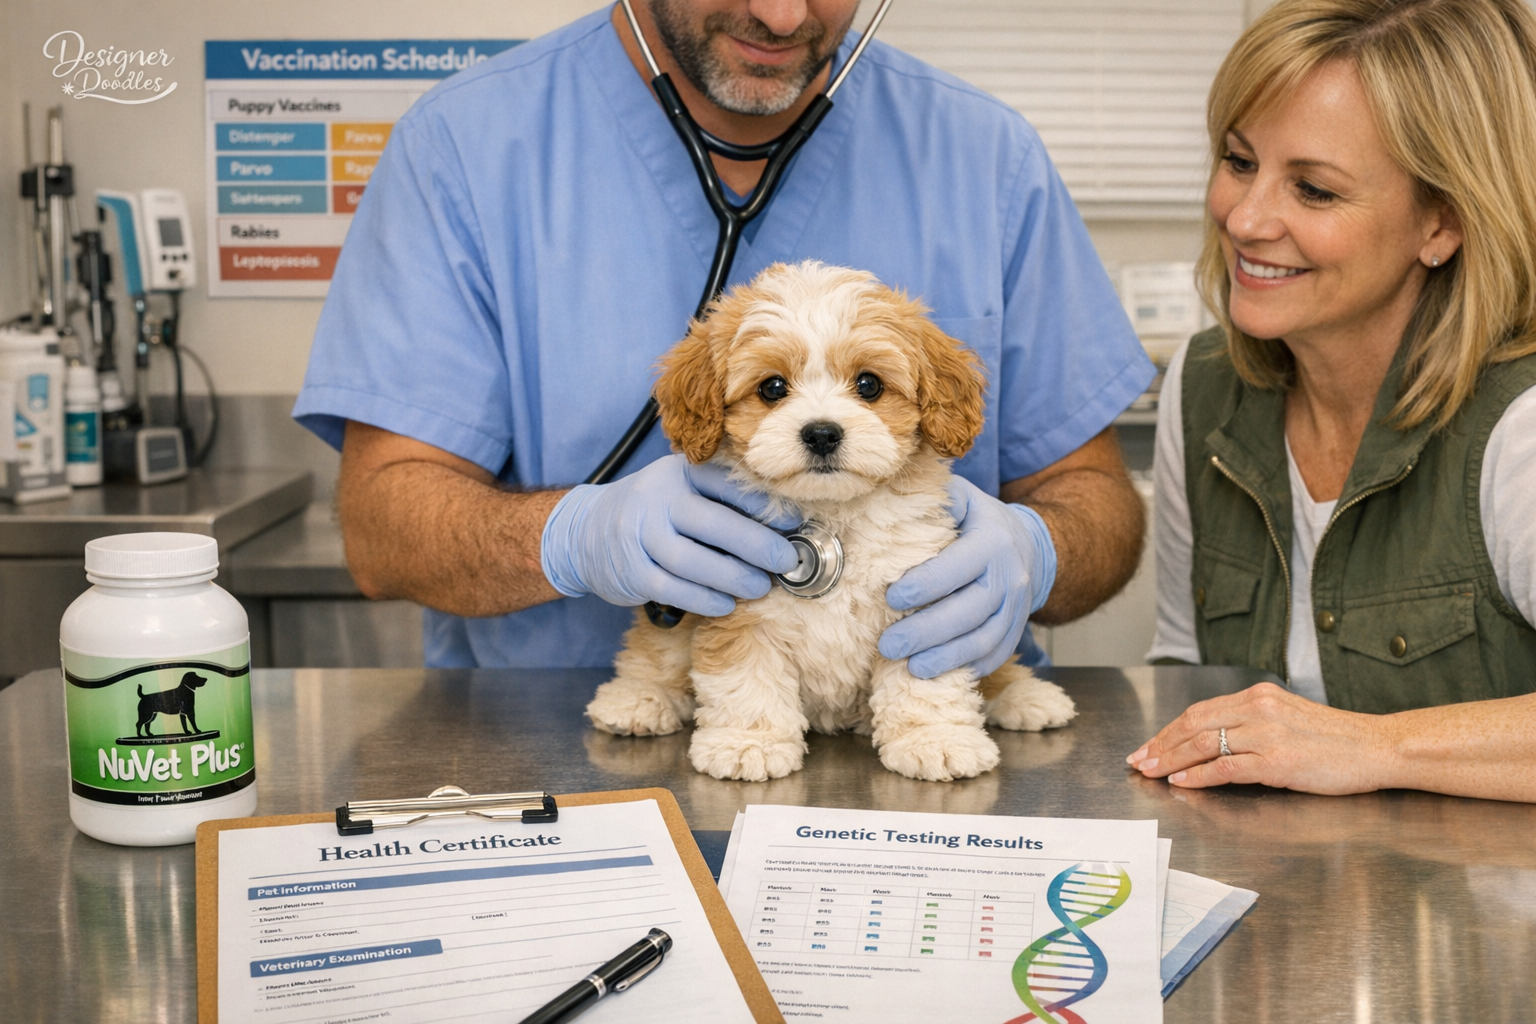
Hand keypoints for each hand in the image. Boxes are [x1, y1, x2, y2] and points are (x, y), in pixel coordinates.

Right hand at [541, 455, 798, 615]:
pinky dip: (704, 599)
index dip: (763, 503)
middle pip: (713, 522)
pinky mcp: (630, 570)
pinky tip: (726, 604)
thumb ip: (722, 498)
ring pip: (692, 560)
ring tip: (761, 586)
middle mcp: (656, 498)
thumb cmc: (655, 511)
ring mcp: (639, 534)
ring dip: (733, 577)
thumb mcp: (682, 488)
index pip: (725, 483)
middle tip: (787, 561)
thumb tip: (785, 524)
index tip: (795, 522)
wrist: (587, 531)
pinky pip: (672, 588)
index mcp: (678, 472)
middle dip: (757, 544)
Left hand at [878, 476, 1055, 678]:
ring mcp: (1017, 609)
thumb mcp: (963, 499)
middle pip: (968, 611)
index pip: (957, 567)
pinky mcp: (1015, 632)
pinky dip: (968, 668)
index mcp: (992, 541)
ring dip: (946, 658)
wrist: (1029, 546)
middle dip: (926, 632)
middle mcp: (1009, 577)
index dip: (924, 585)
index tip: (891, 597)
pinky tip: (938, 676)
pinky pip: (995, 655)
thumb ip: (937, 499)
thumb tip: (896, 500)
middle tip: (889, 645)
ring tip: (911, 668)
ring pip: (983, 640)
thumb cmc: (980, 522)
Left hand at [1125, 682, 1395, 794]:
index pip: (1199, 711)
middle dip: (1160, 744)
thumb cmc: (1336, 740)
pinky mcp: (1278, 760)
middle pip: (1193, 724)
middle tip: (1138, 760)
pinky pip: (1226, 767)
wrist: (1378, 747)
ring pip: (1203, 743)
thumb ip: (1253, 723)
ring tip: (1150, 771)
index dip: (1168, 729)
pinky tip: (1182, 782)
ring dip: (1171, 759)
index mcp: (1258, 695)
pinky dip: (1199, 775)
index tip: (1149, 744)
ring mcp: (1268, 734)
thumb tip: (1213, 740)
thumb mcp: (1288, 718)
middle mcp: (1258, 708)